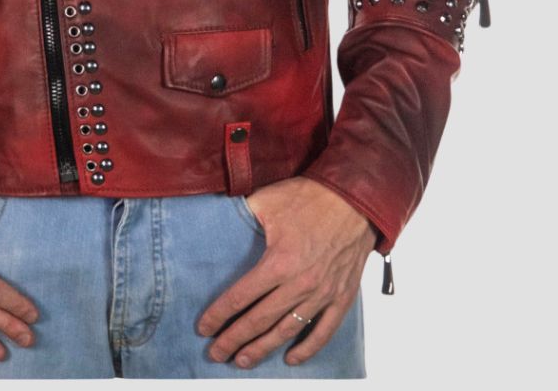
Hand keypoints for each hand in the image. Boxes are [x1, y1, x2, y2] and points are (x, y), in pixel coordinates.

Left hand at [196, 176, 376, 368]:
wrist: (354, 199)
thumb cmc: (309, 197)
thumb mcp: (267, 200)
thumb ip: (241, 214)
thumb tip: (217, 220)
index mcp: (278, 262)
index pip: (240, 297)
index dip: (219, 315)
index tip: (203, 327)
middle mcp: (299, 284)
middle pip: (259, 321)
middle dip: (233, 340)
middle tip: (215, 354)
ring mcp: (322, 294)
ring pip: (286, 331)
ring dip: (262, 349)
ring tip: (242, 361)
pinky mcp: (342, 297)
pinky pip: (323, 331)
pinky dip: (307, 349)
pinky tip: (290, 359)